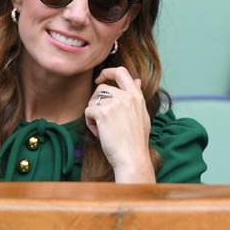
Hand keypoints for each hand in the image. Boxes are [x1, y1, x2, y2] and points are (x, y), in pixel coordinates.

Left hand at [85, 67, 154, 182]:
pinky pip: (88, 112)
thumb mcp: (141, 115)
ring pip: (93, 100)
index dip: (108, 72)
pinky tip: (98, 132)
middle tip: (98, 115)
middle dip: (95, 100)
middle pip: (102, 87)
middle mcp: (127, 97)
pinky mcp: (103, 113)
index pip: (122, 72)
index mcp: (137, 96)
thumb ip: (137, 96)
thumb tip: (137, 80)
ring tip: (101, 128)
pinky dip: (89, 123)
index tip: (101, 79)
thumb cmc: (136, 141)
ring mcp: (115, 103)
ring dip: (93, 113)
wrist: (132, 157)